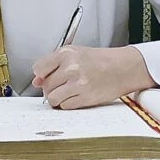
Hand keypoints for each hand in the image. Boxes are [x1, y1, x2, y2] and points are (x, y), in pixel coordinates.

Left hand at [31, 45, 154, 108]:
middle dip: (51, 88)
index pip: (38, 69)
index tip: (47, 76)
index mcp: (66, 53)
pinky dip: (68, 104)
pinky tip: (77, 96)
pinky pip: (65, 106)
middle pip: (46, 86)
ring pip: (53, 98)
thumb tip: (36, 81)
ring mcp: (78, 84)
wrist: (123, 67)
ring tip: (68, 92)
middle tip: (63, 85)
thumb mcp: (75, 54)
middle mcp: (71, 67)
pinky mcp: (85, 98)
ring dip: (57, 98)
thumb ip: (53, 65)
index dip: (42, 75)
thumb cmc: (100, 60)